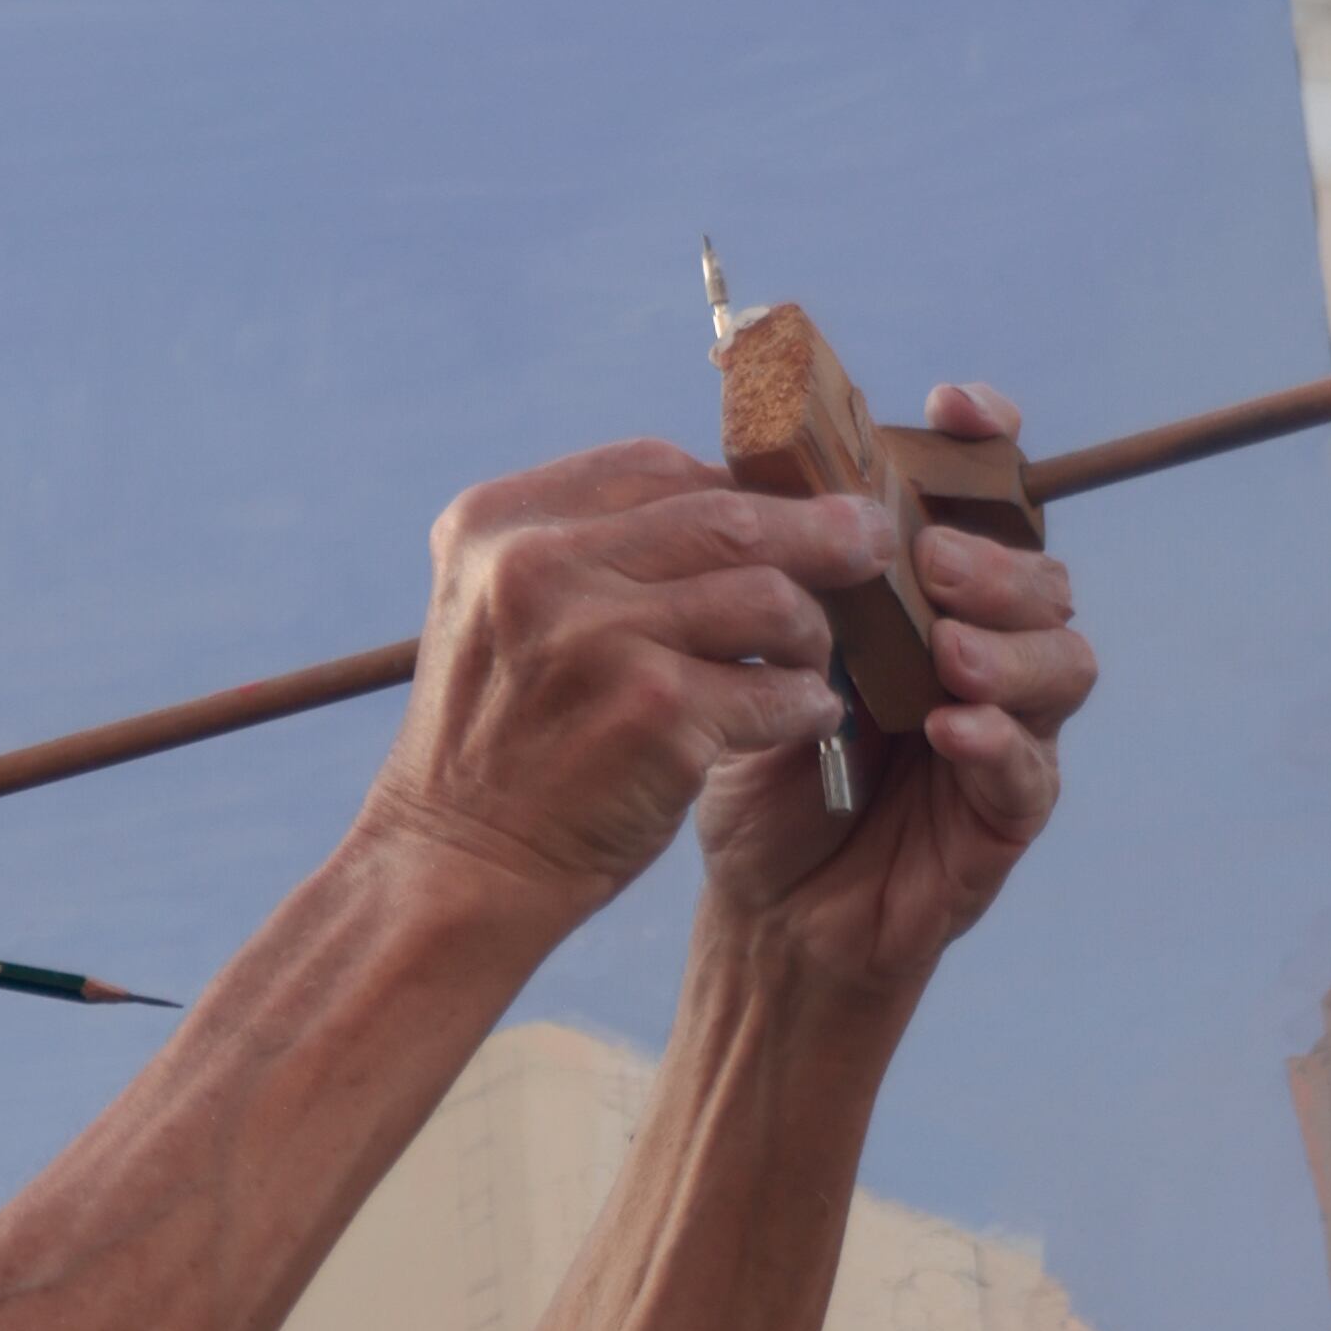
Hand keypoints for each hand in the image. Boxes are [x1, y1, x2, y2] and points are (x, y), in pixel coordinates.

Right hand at [356, 437, 877, 934]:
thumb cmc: (504, 738)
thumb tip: (738, 499)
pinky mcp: (656, 713)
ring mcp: (598, 635)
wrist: (459, 865)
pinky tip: (802, 718)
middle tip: (872, 545)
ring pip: (770, 595)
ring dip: (811, 632)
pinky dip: (806, 704)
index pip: (655, 466)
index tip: (790, 513)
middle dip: (817, 532)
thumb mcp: (504, 611)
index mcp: (498, 523)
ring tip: (807, 662)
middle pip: (728, 515)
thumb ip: (590, 546)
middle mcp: (539, 564)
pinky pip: (780, 687)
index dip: (738, 486)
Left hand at [695, 383, 1093, 987]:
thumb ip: (779, 582)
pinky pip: (1030, 770)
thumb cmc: (763, 771)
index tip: (954, 410)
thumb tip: (761, 482)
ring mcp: (1009, 731)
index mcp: (929, 598)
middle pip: (1041, 576)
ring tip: (948, 651)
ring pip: (1062, 665)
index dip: (986, 447)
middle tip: (935, 564)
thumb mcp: (755, 659)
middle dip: (997, 561)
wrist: (764, 908)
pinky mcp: (1004, 818)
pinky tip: (953, 730)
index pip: (985, 504)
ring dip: (1009, 648)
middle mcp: (983, 650)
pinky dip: (999, 741)